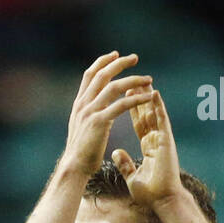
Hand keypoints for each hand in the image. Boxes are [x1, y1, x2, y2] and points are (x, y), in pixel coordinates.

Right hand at [63, 52, 153, 177]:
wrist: (74, 167)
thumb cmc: (81, 153)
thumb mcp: (82, 128)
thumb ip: (89, 114)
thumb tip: (98, 108)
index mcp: (79, 104)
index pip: (90, 75)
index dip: (102, 62)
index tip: (115, 55)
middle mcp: (83, 104)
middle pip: (102, 75)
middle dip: (119, 63)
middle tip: (135, 58)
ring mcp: (90, 112)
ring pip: (114, 87)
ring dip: (133, 80)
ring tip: (148, 79)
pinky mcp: (100, 122)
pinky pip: (121, 105)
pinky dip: (137, 99)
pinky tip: (148, 97)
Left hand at [112, 88, 181, 206]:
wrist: (163, 201)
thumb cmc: (150, 193)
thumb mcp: (131, 176)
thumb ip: (125, 163)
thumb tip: (115, 152)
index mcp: (148, 146)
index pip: (138, 122)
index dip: (131, 107)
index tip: (125, 93)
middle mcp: (156, 139)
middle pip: (146, 113)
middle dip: (139, 96)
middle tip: (133, 78)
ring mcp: (162, 139)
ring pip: (154, 113)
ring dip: (148, 96)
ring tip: (143, 79)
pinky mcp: (167, 141)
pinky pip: (162, 121)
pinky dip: (158, 107)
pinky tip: (154, 93)